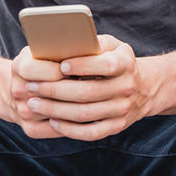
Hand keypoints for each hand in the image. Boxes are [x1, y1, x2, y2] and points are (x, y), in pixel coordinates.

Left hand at [10, 35, 150, 141]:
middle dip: (55, 90)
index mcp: (125, 63)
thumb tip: (64, 43)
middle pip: (88, 92)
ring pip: (85, 113)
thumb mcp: (111, 45)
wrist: (143, 88)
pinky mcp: (117, 126)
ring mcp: (122, 110)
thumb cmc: (116, 61)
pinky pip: (90, 133)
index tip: (60, 66)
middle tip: (32, 87)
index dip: (82, 66)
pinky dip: (70, 129)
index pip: (106, 66)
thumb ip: (93, 43)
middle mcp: (126, 87)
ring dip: (55, 110)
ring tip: (35, 104)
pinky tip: (53, 122)